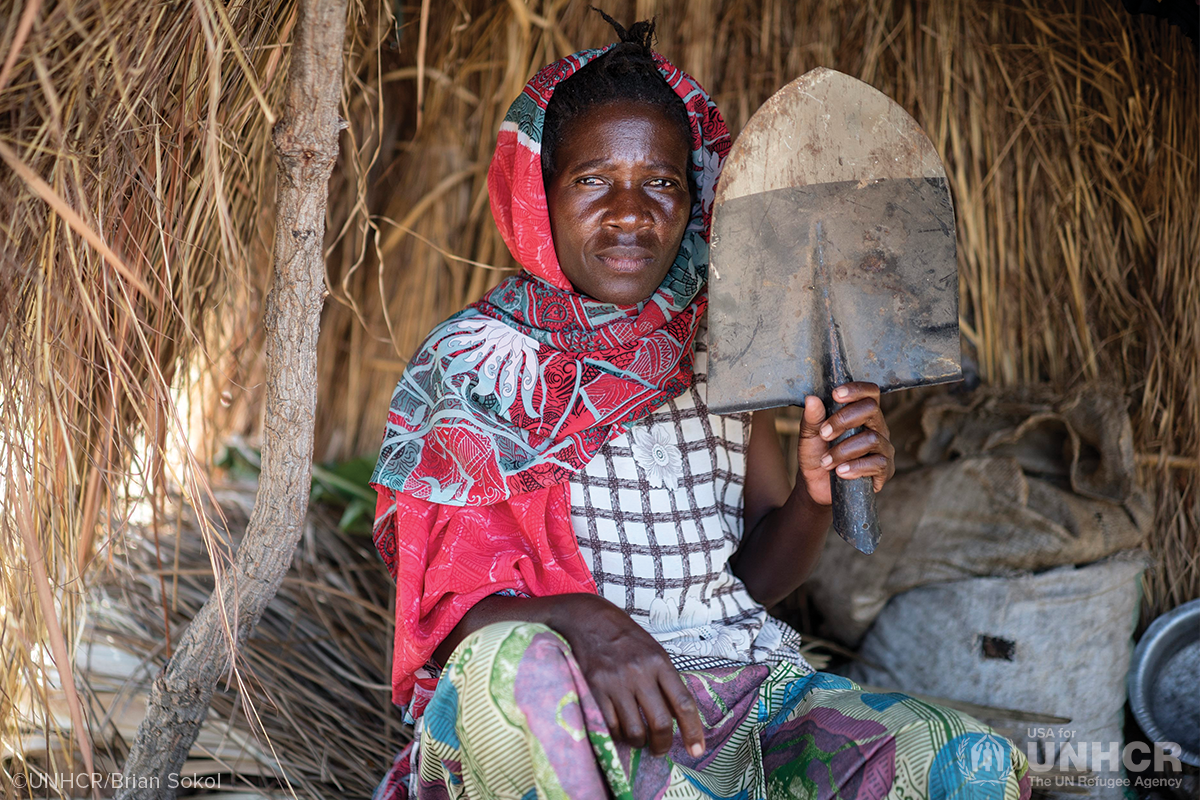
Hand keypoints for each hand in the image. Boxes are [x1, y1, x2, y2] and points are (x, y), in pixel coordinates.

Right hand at [551, 595, 704, 758]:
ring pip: (634, 731)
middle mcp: (639, 672)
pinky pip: (610, 726)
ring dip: (639, 742)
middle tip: (661, 750)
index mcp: (659, 661)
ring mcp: (615, 682)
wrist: (587, 618)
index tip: (697, 751)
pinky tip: (619, 728)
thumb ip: (665, 680)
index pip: (683, 703)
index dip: (693, 731)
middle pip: (660, 723)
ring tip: (638, 738)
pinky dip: (617, 734)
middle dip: (663, 745)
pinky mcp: (594, 689)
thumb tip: (676, 717)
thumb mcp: (652, 650)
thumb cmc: (624, 636)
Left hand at [796, 382, 894, 505]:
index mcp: (861, 414)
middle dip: (844, 419)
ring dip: (844, 450)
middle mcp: (877, 427)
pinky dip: (856, 467)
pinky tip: (840, 472)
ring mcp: (883, 448)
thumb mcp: (809, 436)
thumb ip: (811, 419)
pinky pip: (878, 463)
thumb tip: (812, 399)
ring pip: (872, 438)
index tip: (836, 394)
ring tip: (826, 462)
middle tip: (824, 434)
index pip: (869, 393)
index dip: (856, 390)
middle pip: (871, 409)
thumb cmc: (816, 456)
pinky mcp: (885, 470)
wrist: (816, 486)